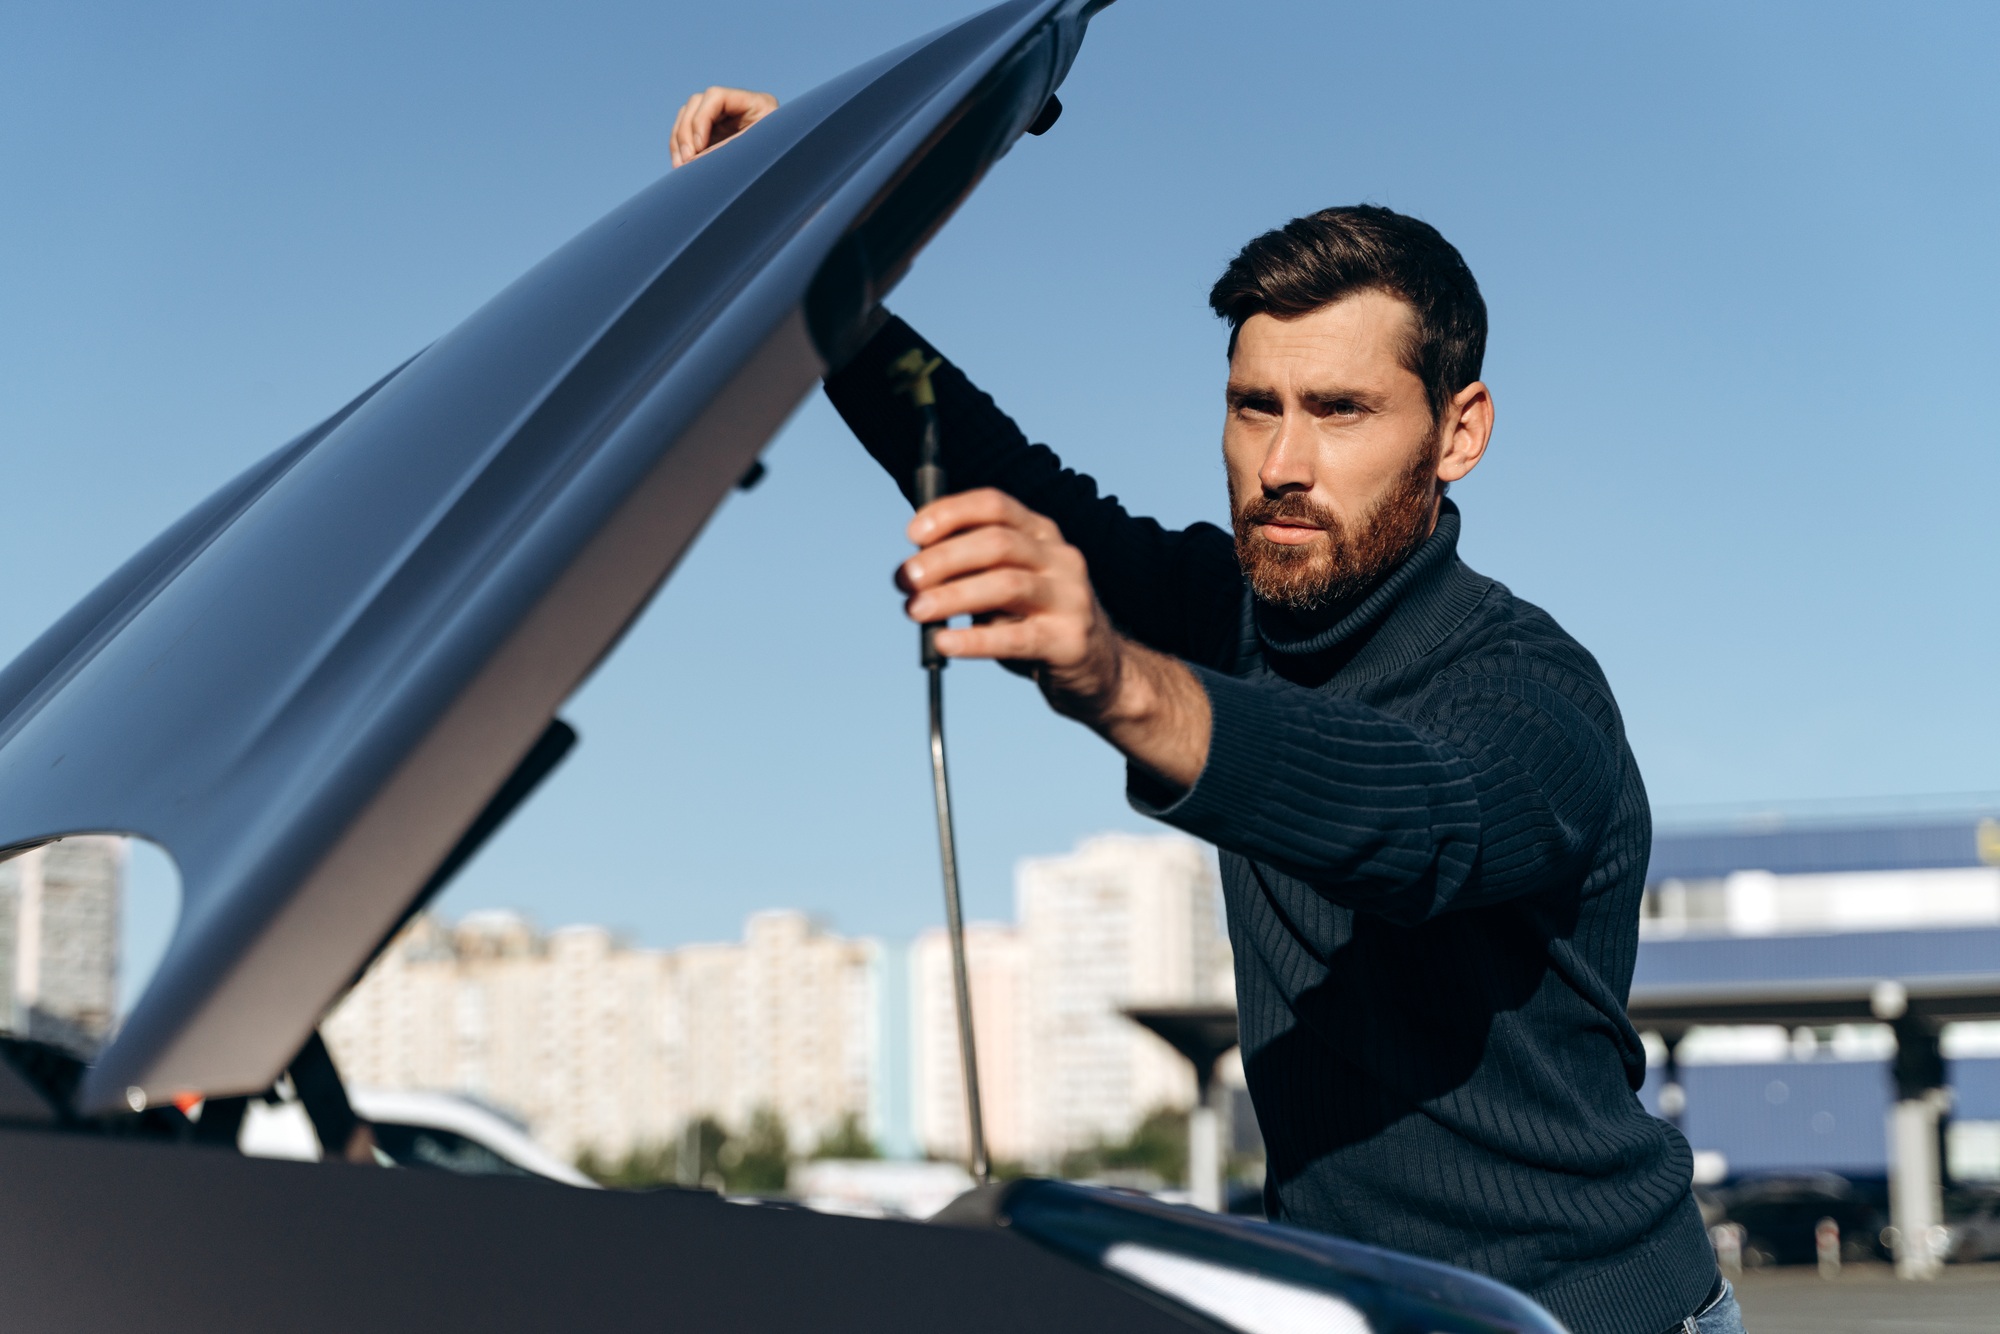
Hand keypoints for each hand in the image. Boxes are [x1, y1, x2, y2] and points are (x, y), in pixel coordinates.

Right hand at [670, 86, 778, 166]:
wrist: (793, 175)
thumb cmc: (781, 163)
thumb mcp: (757, 153)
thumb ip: (725, 151)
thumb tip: (691, 160)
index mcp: (756, 103)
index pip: (716, 96)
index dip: (701, 119)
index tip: (699, 147)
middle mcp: (737, 107)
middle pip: (696, 104)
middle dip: (685, 132)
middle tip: (686, 160)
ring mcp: (724, 119)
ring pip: (687, 117)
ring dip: (678, 141)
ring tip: (680, 166)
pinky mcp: (715, 134)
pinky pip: (689, 135)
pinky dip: (681, 148)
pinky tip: (682, 166)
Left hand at [898, 489, 1211, 788]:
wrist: (1098, 669)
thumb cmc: (1036, 621)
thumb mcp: (1007, 584)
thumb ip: (969, 571)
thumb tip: (910, 570)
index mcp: (1041, 533)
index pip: (995, 504)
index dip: (951, 513)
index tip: (913, 532)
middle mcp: (1060, 558)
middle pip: (996, 543)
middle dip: (943, 559)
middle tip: (907, 580)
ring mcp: (1070, 597)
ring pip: (1006, 585)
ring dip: (953, 596)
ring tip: (916, 611)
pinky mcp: (1070, 640)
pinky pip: (1017, 637)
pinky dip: (974, 640)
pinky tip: (943, 642)